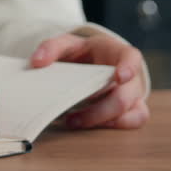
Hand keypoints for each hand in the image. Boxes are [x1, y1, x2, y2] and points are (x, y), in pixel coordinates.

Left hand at [30, 33, 148, 128]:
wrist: (88, 62)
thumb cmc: (81, 52)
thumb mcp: (65, 44)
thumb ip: (50, 48)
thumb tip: (37, 62)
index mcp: (117, 53)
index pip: (131, 57)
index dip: (128, 67)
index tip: (119, 77)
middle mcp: (131, 75)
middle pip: (126, 95)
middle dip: (100, 110)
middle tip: (71, 117)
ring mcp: (133, 93)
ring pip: (134, 112)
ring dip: (104, 121)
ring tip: (74, 122)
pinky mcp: (131, 108)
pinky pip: (134, 121)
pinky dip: (113, 126)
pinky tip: (87, 125)